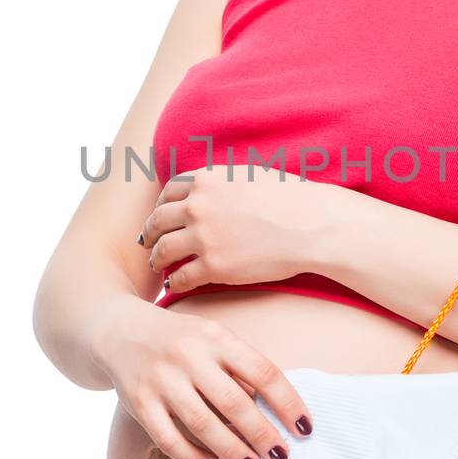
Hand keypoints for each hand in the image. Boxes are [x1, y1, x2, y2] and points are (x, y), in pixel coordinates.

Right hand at [91, 295, 313, 458]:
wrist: (119, 330)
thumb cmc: (181, 340)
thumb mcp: (213, 338)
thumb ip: (239, 368)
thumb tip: (275, 411)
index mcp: (216, 338)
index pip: (263, 372)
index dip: (288, 404)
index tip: (305, 429)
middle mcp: (189, 356)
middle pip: (235, 403)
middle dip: (263, 435)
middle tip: (281, 458)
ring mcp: (161, 380)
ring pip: (203, 425)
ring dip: (232, 451)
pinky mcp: (138, 402)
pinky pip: (168, 438)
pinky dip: (192, 456)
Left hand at [138, 165, 330, 295]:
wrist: (311, 224)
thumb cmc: (292, 197)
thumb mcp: (250, 173)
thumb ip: (223, 180)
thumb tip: (212, 186)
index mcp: (207, 180)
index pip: (168, 191)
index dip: (161, 205)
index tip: (160, 215)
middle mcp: (198, 206)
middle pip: (157, 220)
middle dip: (149, 232)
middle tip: (146, 242)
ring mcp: (203, 237)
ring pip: (163, 249)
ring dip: (156, 258)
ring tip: (158, 265)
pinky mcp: (214, 266)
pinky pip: (181, 277)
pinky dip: (174, 282)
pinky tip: (174, 285)